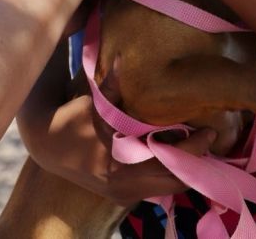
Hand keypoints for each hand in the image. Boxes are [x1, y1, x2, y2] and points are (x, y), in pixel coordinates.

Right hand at [28, 86, 217, 207]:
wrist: (46, 145)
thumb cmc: (71, 121)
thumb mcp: (92, 105)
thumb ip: (112, 86)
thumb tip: (124, 59)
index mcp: (119, 165)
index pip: (168, 163)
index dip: (192, 149)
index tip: (209, 132)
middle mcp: (124, 186)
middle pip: (174, 183)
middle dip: (194, 163)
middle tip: (209, 139)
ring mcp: (123, 194)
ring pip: (166, 189)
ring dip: (183, 170)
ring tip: (197, 146)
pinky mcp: (122, 195)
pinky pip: (156, 188)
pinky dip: (169, 174)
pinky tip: (177, 154)